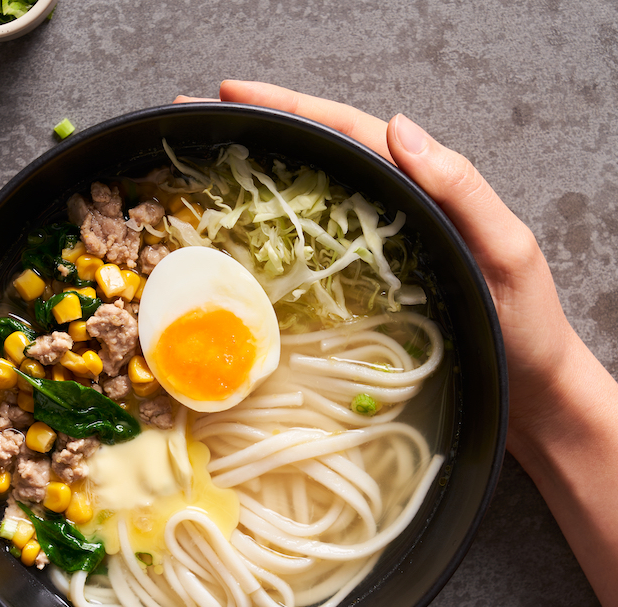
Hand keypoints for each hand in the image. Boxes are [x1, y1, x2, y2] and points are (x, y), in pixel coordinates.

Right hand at [175, 81, 578, 450]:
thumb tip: (399, 127)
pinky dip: (276, 232)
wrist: (527, 391)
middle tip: (200, 116)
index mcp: (425, 191)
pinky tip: (243, 231)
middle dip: (261, 128)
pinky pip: (316, 247)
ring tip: (206, 161)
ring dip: (260, 173)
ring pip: (313, 196)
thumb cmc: (524, 329)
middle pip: (321, 154)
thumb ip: (460, 190)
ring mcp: (377, 249)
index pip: (351, 133)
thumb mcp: (504, 252)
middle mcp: (395, 211)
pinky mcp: (367, 286)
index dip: (291, 108)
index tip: (231, 94)